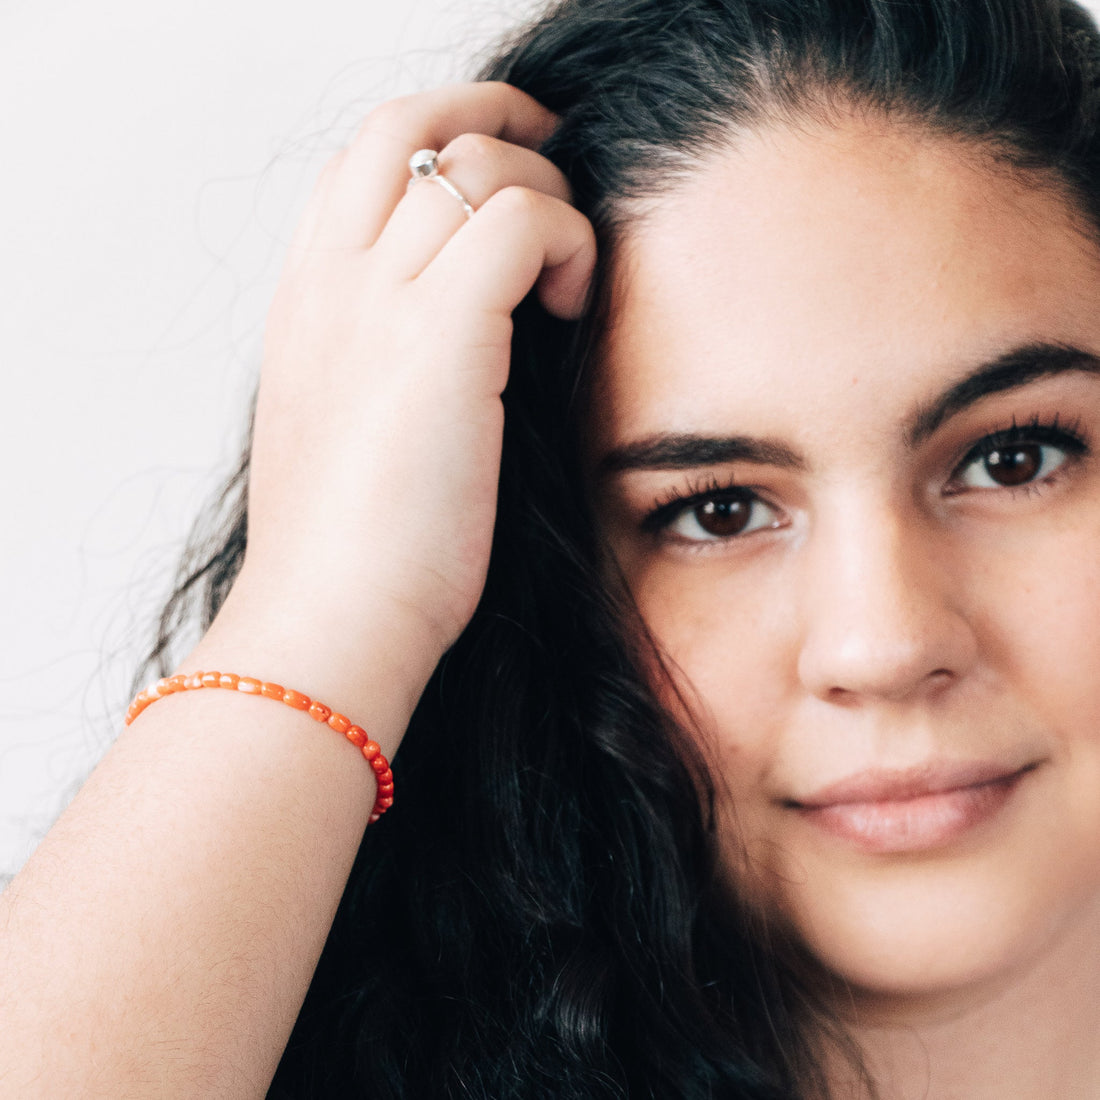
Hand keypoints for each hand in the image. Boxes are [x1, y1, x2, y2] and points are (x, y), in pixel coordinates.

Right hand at [230, 83, 595, 692]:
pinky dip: (567, 241)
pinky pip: (525, 220)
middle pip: (403, 123)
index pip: (357, 167)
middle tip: (554, 149)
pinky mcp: (442, 334)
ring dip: (543, 193)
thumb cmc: (348, 554)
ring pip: (475, 163)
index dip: (433, 143)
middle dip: (489, 111)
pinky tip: (572, 306)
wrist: (329, 621)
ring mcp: (379, 300)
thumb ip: (376, 370)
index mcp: (305, 305)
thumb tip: (449, 347)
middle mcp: (332, 283)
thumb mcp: (341, 439)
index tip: (495, 172)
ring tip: (567, 274)